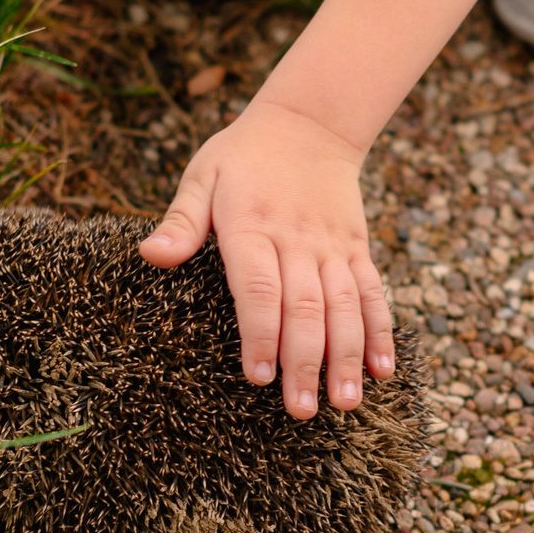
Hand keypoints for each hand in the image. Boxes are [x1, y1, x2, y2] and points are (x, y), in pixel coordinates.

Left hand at [140, 98, 397, 418]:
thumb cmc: (244, 157)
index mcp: (252, 227)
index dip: (260, 334)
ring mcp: (333, 247)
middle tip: (300, 410)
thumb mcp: (203, 175)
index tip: (257, 377)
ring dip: (347, 357)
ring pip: (345, 307)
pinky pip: (373, 293)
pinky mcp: (358, 250)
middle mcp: (298, 241)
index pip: (258, 289)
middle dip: (305, 362)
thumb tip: (151, 255)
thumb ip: (181, 221)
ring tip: (345, 403)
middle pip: (305, 308)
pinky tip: (383, 371)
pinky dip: (380, 332)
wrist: (310, 122)